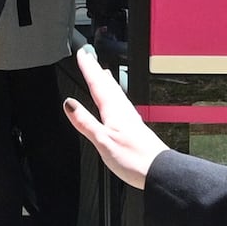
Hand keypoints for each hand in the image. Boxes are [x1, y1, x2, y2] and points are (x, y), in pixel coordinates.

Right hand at [60, 45, 161, 190]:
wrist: (157, 171)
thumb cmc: (133, 158)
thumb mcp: (102, 140)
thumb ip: (85, 121)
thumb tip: (69, 103)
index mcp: (113, 111)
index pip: (97, 85)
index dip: (89, 69)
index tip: (82, 54)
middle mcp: (123, 111)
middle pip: (107, 85)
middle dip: (97, 71)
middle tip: (89, 57)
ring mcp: (130, 119)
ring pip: (116, 93)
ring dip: (107, 82)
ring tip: (103, 73)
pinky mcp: (135, 128)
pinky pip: (122, 104)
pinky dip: (116, 97)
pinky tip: (117, 102)